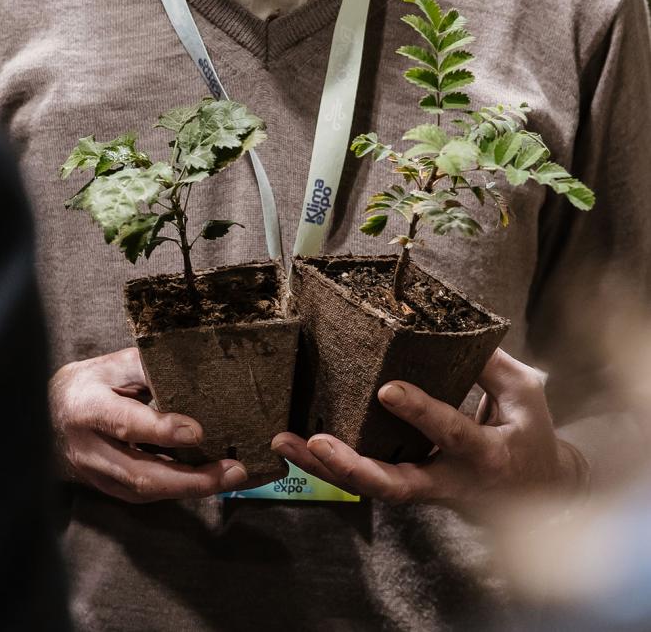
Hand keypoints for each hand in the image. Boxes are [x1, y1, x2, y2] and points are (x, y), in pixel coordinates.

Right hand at [50, 347, 252, 502]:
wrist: (47, 411)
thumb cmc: (91, 382)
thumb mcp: (116, 364)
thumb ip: (150, 369)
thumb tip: (195, 375)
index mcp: (88, 408)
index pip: (125, 423)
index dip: (161, 430)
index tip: (198, 432)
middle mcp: (89, 448)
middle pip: (141, 473)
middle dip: (191, 478)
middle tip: (234, 471)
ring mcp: (96, 474)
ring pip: (145, 490)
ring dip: (192, 488)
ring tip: (231, 478)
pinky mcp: (106, 487)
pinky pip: (145, 495)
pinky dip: (180, 490)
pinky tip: (210, 481)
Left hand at [272, 349, 588, 514]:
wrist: (537, 495)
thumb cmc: (530, 438)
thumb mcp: (526, 397)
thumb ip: (493, 364)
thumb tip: (456, 328)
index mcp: (486, 455)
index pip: (452, 432)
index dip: (421, 413)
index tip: (387, 389)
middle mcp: (450, 481)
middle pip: (397, 485)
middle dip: (352, 468)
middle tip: (314, 442)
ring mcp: (425, 491)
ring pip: (371, 488)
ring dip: (325, 469)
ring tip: (285, 440)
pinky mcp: (409, 487)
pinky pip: (368, 480)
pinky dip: (331, 466)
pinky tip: (298, 443)